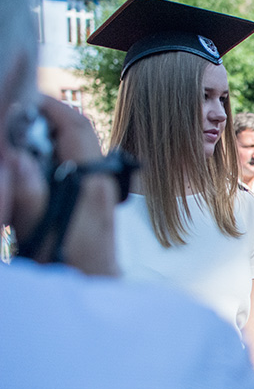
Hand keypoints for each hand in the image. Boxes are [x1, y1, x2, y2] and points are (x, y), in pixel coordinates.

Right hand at [9, 97, 117, 274]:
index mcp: (91, 184)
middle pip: (78, 133)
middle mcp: (102, 183)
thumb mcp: (40, 234)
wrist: (96, 290)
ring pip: (77, 148)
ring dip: (49, 138)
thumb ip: (30, 198)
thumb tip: (18, 159)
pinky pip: (78, 165)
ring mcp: (103, 190)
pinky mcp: (98, 200)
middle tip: (15, 118)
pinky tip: (34, 169)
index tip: (23, 98)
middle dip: (46, 119)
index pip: (76, 126)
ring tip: (20, 140)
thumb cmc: (69, 268)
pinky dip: (56, 157)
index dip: (50, 105)